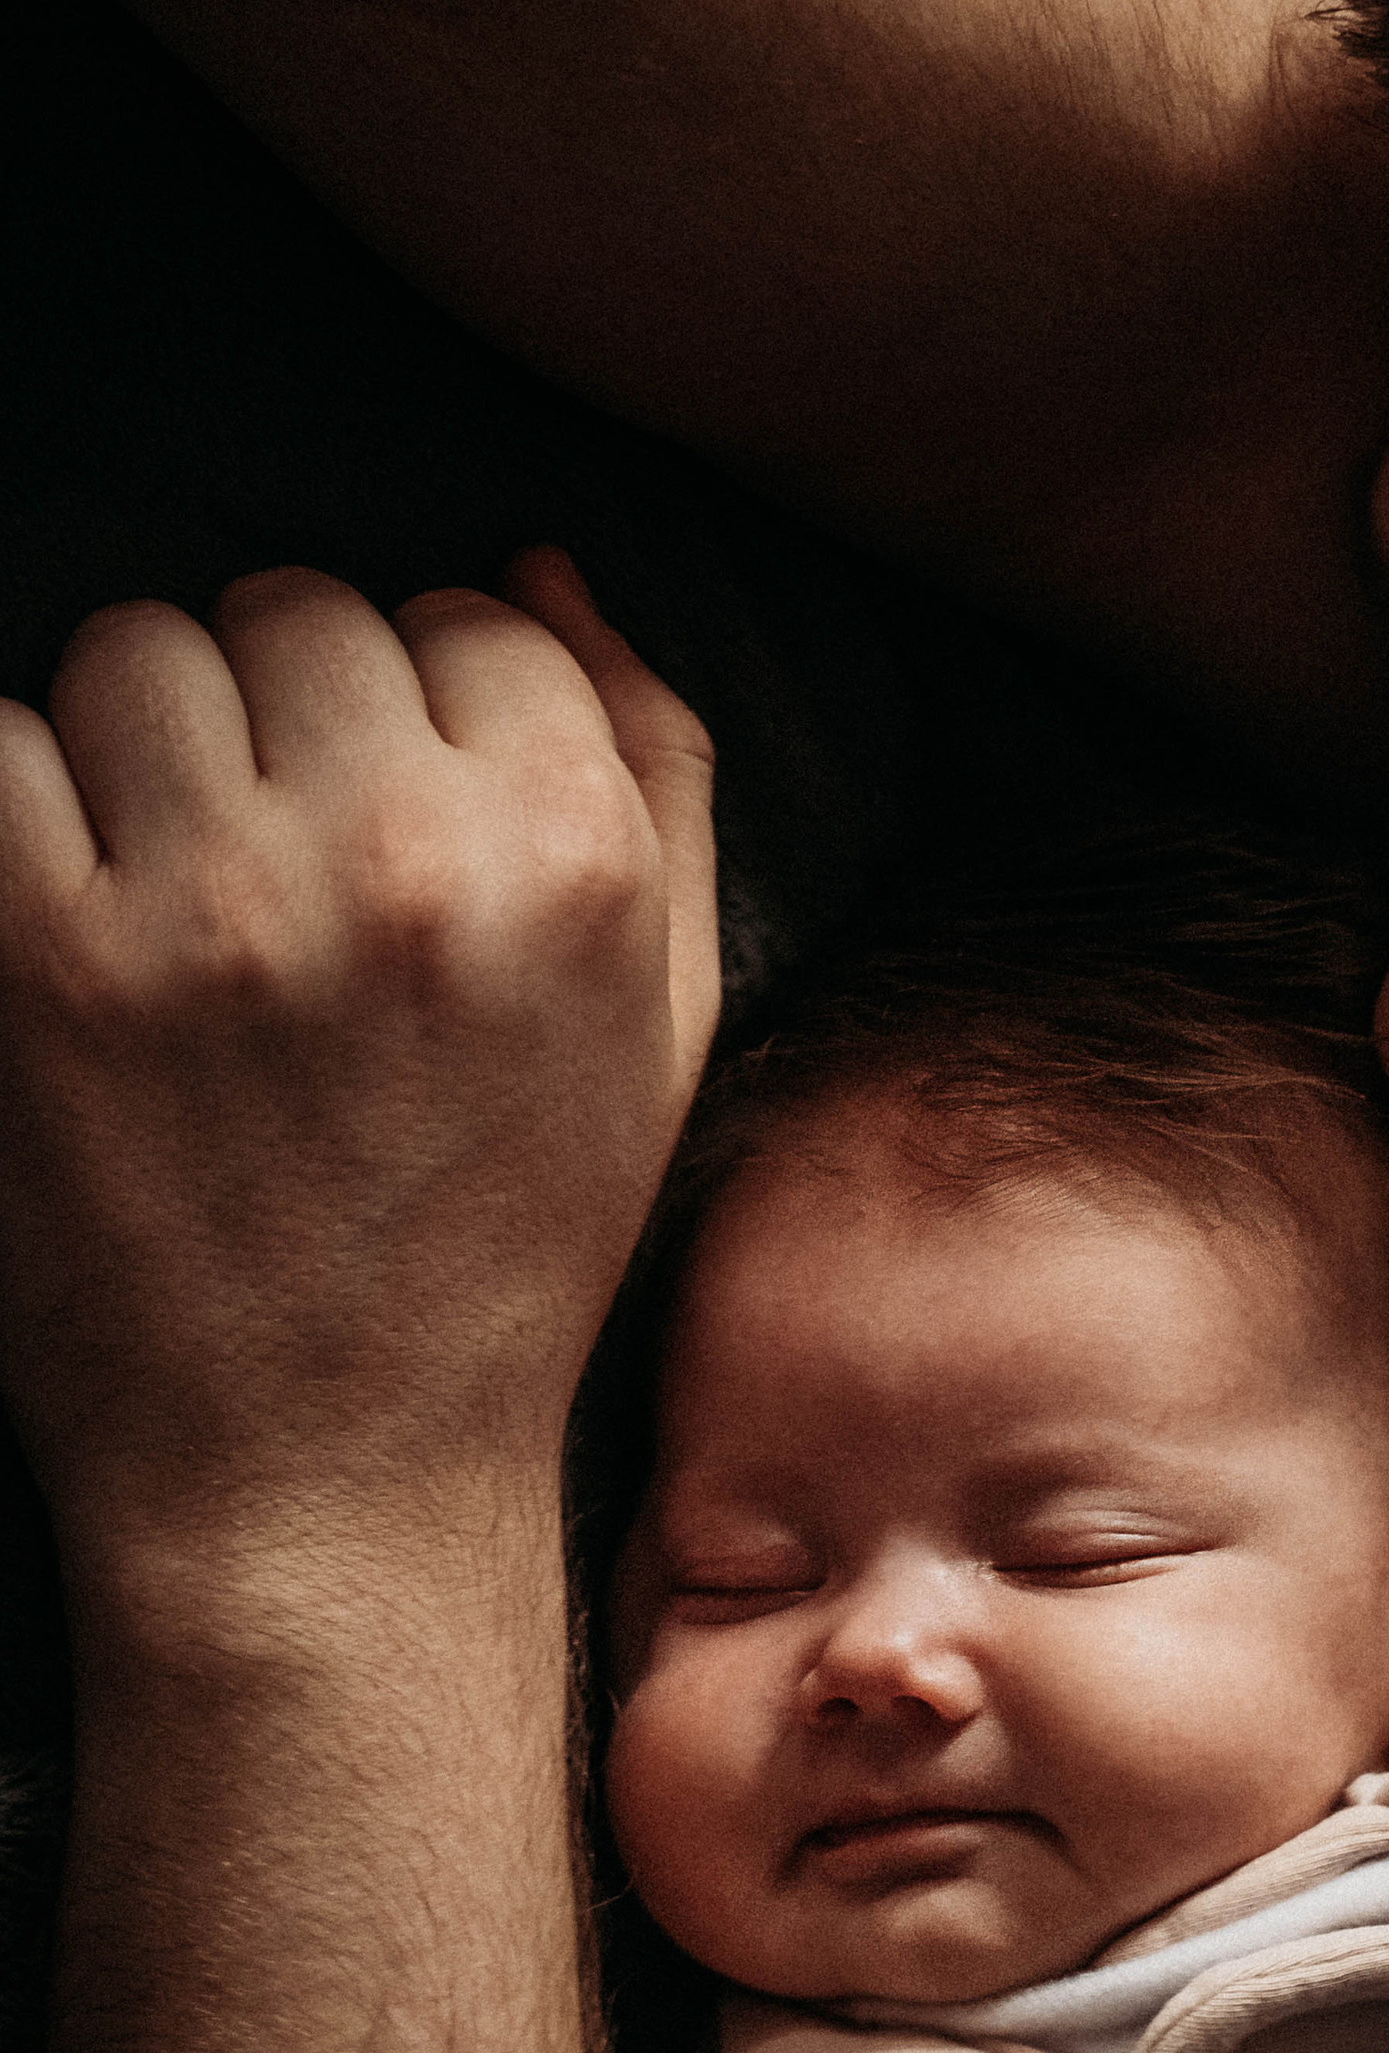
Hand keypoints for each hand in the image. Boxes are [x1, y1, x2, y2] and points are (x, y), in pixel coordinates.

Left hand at [0, 552, 716, 1590]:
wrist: (326, 1489)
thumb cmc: (498, 1252)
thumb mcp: (659, 1026)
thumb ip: (647, 775)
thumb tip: (534, 563)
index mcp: (574, 863)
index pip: (468, 618)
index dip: (419, 713)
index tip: (388, 823)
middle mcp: (404, 862)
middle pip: (294, 610)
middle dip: (275, 716)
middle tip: (265, 862)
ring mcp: (212, 911)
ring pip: (129, 652)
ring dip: (130, 749)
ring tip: (159, 890)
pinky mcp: (38, 967)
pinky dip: (10, 815)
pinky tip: (61, 919)